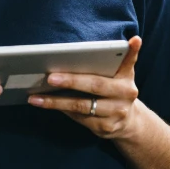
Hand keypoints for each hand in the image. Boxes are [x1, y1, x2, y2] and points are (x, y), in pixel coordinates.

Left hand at [28, 36, 142, 139]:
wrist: (129, 122)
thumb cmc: (116, 91)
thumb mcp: (121, 75)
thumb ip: (117, 59)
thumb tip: (104, 45)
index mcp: (127, 78)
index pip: (129, 62)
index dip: (132, 51)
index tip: (134, 39)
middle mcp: (125, 95)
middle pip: (95, 86)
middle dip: (71, 81)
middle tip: (50, 77)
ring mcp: (116, 113)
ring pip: (82, 106)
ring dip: (56, 102)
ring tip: (35, 98)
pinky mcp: (105, 128)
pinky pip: (79, 118)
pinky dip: (62, 110)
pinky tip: (46, 105)